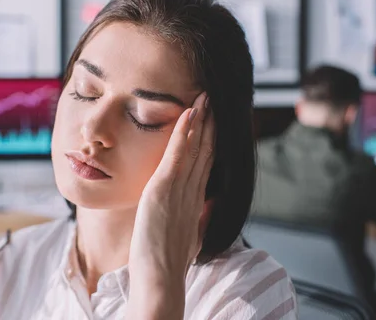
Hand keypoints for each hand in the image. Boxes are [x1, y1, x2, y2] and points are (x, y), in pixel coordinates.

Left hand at [127, 92, 214, 312]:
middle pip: (206, 149)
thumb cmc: (170, 262)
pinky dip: (184, 132)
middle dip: (210, 123)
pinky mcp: (164, 190)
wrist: (162, 280)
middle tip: (213, 98)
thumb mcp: (190, 235)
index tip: (214, 121)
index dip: (212, 139)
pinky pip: (177, 155)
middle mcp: (194, 191)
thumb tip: (205, 207)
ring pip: (195, 147)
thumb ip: (198, 217)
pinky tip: (188, 113)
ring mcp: (180, 189)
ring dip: (200, 119)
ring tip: (204, 96)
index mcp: (197, 200)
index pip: (207, 162)